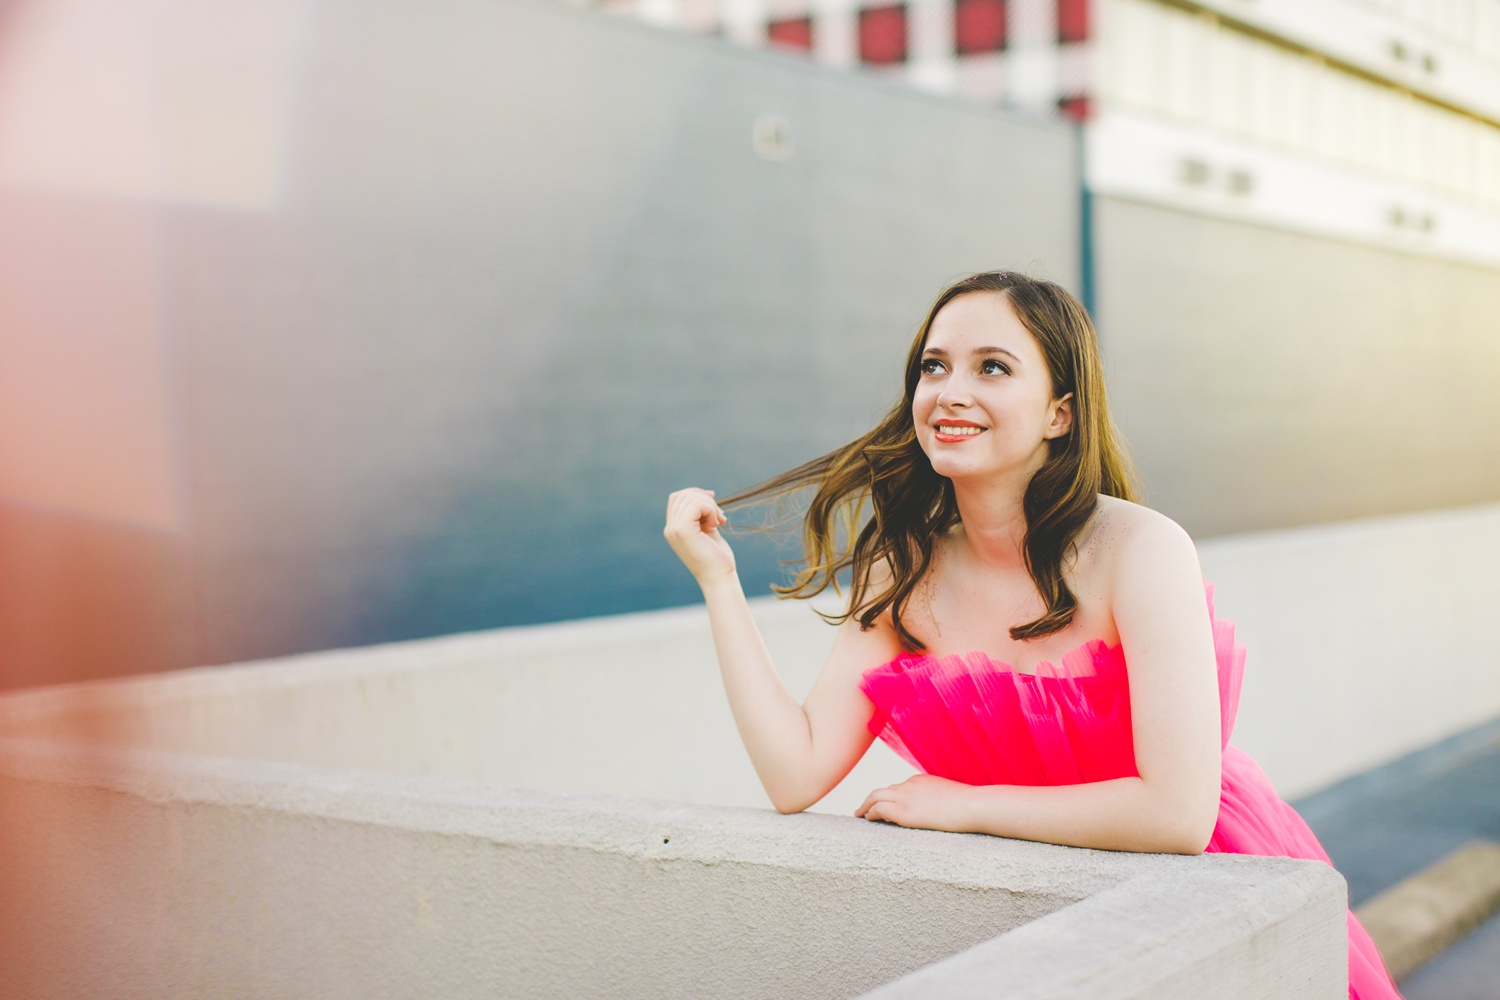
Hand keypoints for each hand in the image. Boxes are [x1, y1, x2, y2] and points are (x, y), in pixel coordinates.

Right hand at [664, 488, 736, 586]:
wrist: (719, 577)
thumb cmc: (717, 557)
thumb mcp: (707, 529)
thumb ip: (702, 514)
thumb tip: (708, 493)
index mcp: (673, 528)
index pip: (678, 498)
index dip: (697, 495)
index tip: (714, 507)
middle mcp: (670, 528)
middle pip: (683, 495)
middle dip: (705, 500)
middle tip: (720, 517)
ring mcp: (674, 529)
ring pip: (690, 497)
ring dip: (710, 506)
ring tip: (719, 522)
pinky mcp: (682, 530)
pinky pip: (696, 505)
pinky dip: (711, 509)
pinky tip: (717, 524)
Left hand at [856, 774, 972, 832]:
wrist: (972, 805)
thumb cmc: (971, 805)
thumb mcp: (955, 797)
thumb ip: (944, 800)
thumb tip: (950, 809)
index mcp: (922, 780)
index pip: (900, 787)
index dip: (891, 796)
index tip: (886, 803)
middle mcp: (910, 785)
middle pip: (884, 790)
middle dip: (872, 798)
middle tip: (864, 807)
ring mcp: (905, 796)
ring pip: (875, 796)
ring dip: (865, 805)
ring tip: (860, 814)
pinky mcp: (903, 811)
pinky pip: (878, 809)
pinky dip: (870, 813)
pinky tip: (867, 819)